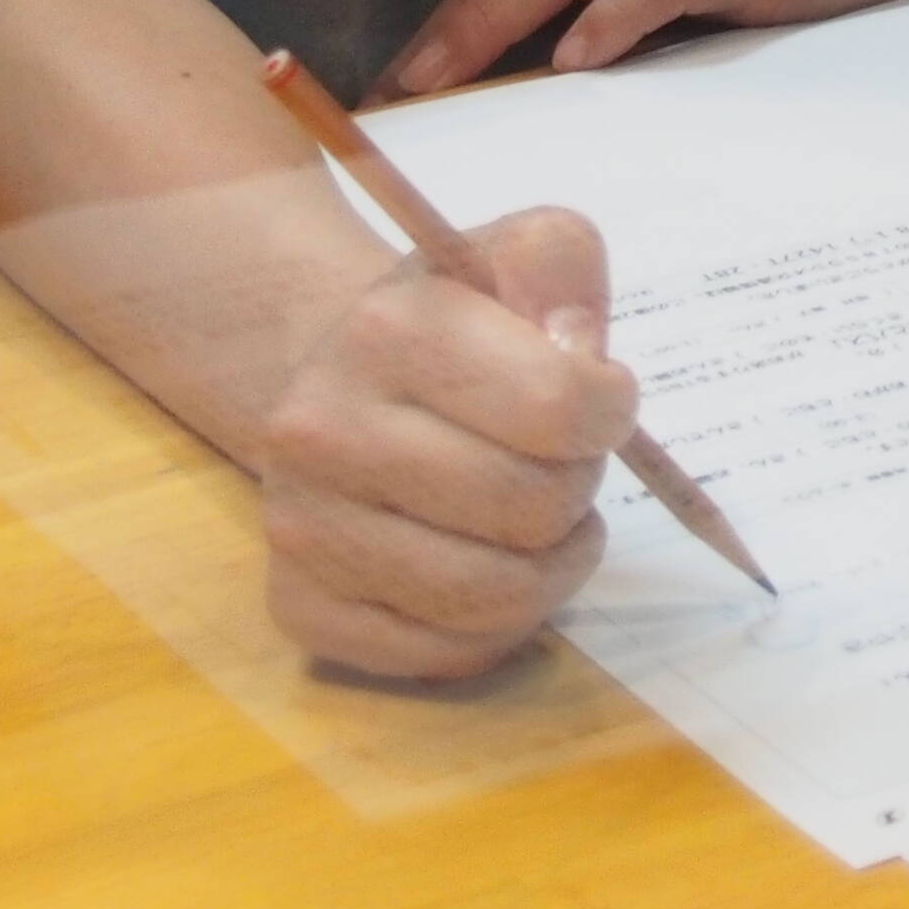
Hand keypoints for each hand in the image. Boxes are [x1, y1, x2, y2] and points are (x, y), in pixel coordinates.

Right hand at [258, 204, 640, 678]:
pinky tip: (488, 563)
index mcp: (389, 330)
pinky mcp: (296, 608)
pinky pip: (446, 655)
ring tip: (538, 519)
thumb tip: (580, 358)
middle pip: (534, 509)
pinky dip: (496, 625)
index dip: (611, 409)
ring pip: (496, 598)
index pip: (561, 406)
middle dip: (577, 487)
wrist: (344, 377)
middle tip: (560, 462)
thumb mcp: (522, 253)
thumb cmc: (461, 322)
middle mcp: (322, 430)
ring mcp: (301, 528)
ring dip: (552, 565)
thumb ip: (567, 267)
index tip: (599, 396)